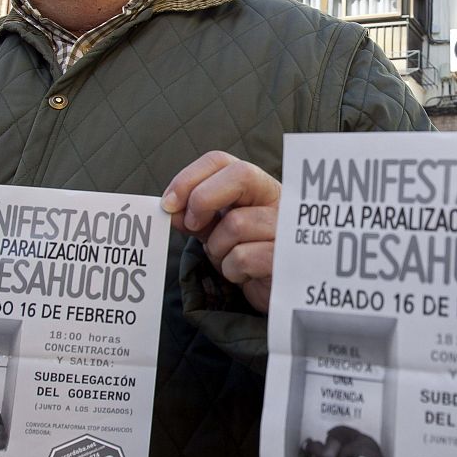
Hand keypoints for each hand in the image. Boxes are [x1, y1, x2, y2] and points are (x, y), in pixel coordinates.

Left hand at [162, 151, 280, 313]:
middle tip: (192, 225)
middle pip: (240, 175)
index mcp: (258, 187)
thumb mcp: (216, 231)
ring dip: (218, 248)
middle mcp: (278, 200)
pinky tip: (243, 275)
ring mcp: (286, 227)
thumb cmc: (247, 257)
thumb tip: (171, 208)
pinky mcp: (288, 257)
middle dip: (203, 199)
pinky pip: (243, 257)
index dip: (189, 178)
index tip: (169, 203)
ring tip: (229, 258)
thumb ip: (195, 217)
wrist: (278, 295)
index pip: (222, 161)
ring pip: (236, 223)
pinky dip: (232, 270)